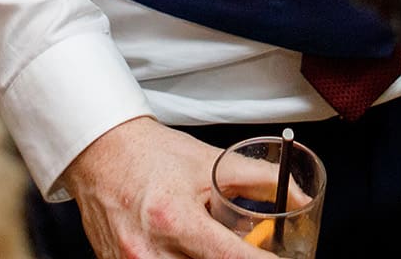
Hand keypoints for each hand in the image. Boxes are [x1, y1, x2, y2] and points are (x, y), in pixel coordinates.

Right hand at [63, 118, 255, 258]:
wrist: (102, 153)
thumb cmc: (152, 156)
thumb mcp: (210, 162)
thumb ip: (260, 179)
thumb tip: (299, 197)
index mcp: (173, 218)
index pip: (229, 256)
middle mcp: (148, 250)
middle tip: (249, 250)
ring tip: (211, 243)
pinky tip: (188, 247)